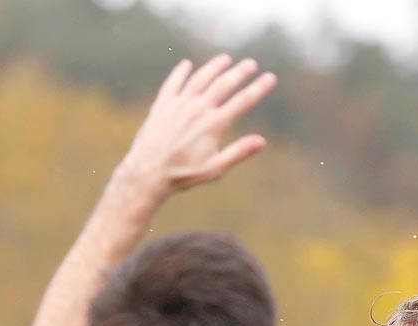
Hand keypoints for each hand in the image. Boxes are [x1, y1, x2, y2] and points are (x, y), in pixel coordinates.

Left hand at [116, 56, 276, 200]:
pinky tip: (187, 65)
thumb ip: (238, 152)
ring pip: (200, 78)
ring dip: (214, 67)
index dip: (258, 88)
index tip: (270, 78)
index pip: (242, 101)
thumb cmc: (183, 174)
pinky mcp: (162, 105)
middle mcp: (198, 109)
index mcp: (214, 124)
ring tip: (225, 59)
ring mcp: (179, 104)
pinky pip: (173, 82)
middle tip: (251, 63)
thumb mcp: (215, 168)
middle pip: (224, 84)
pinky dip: (181, 72)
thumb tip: (262, 141)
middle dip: (240, 72)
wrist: (147, 172)